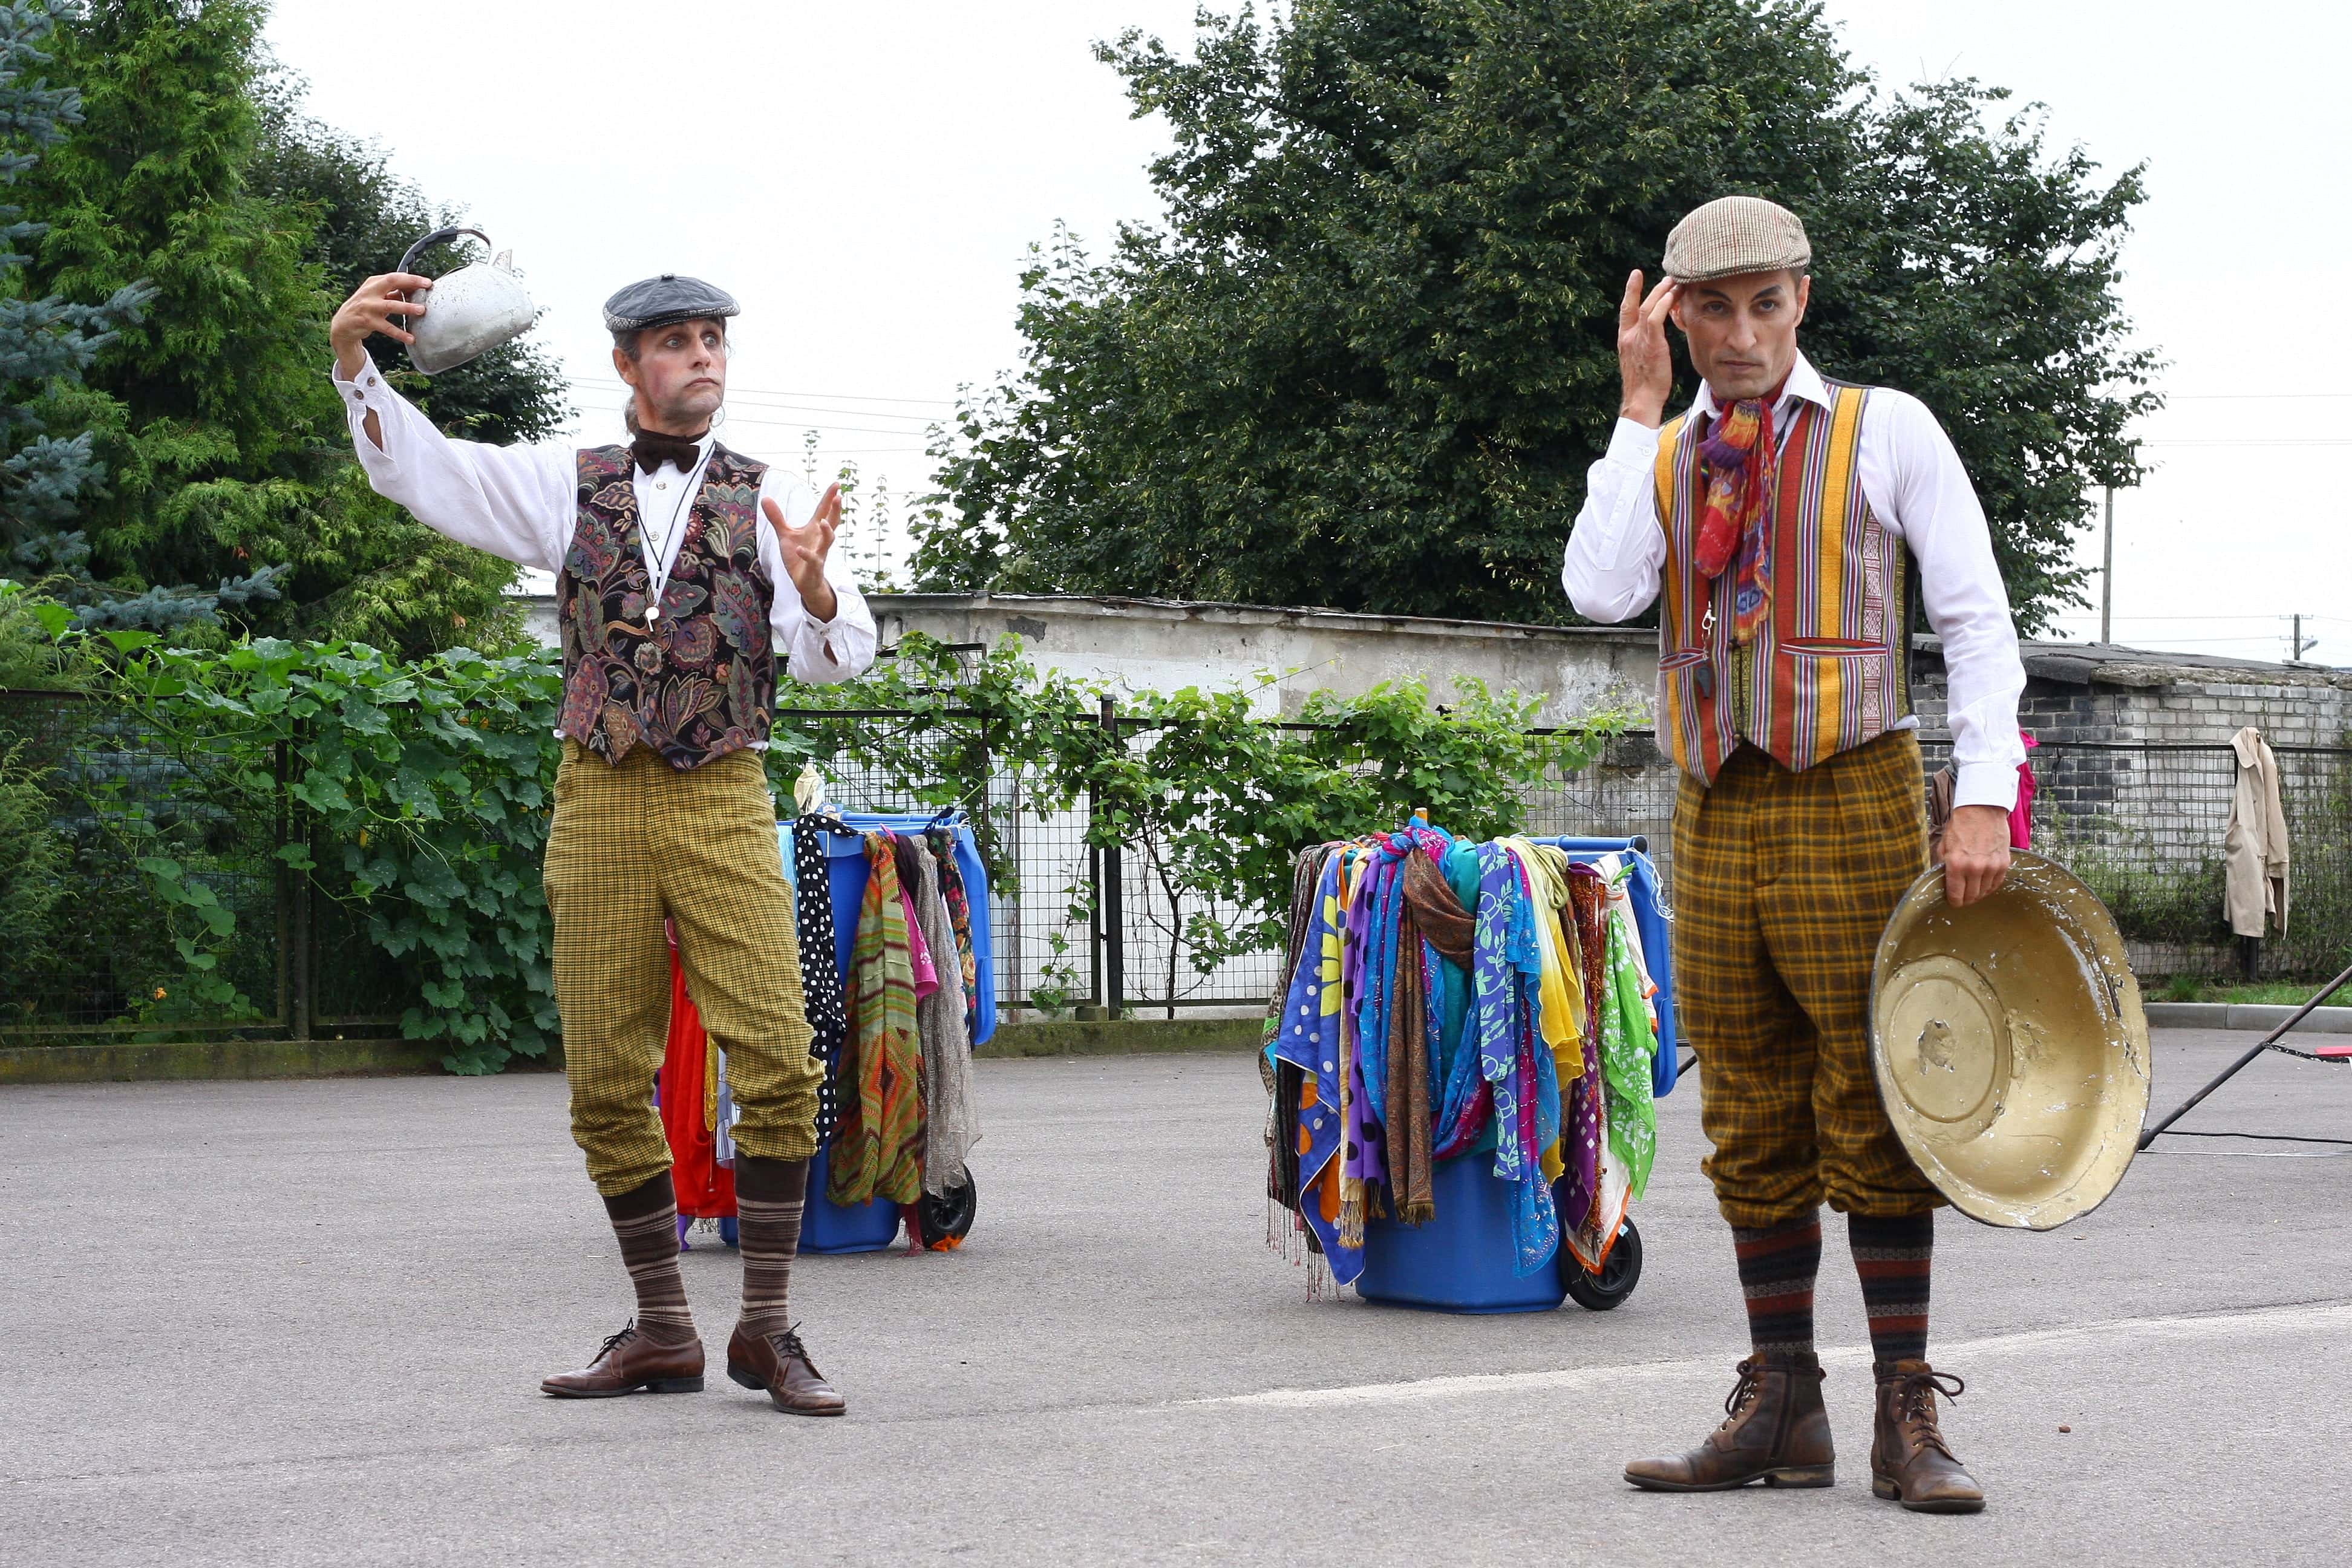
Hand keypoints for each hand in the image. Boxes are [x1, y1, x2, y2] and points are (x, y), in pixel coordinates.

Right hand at [330, 272, 432, 379]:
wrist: (343, 324)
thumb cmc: (366, 308)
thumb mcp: (377, 297)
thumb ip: (393, 293)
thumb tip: (416, 290)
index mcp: (374, 283)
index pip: (394, 277)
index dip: (411, 278)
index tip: (427, 282)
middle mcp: (370, 292)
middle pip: (391, 282)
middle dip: (410, 283)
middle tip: (426, 287)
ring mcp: (367, 306)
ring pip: (390, 305)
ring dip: (407, 307)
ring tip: (421, 310)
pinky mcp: (367, 321)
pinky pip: (386, 328)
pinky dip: (399, 333)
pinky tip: (410, 338)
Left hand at [766, 483, 840, 622]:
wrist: (803, 581)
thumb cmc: (797, 556)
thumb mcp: (785, 534)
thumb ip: (777, 517)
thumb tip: (765, 497)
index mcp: (814, 529)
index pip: (823, 510)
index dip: (829, 498)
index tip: (836, 484)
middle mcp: (819, 539)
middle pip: (832, 522)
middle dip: (835, 511)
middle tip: (838, 497)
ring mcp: (819, 553)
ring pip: (828, 541)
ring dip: (827, 532)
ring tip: (824, 522)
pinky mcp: (813, 567)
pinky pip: (812, 560)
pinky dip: (806, 554)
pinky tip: (799, 549)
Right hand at [1616, 268, 1677, 427]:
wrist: (1641, 400)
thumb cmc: (1645, 387)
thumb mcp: (1642, 362)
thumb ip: (1645, 346)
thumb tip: (1655, 339)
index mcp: (1624, 340)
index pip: (1625, 310)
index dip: (1631, 291)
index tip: (1636, 275)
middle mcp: (1628, 337)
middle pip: (1636, 304)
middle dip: (1649, 287)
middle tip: (1666, 275)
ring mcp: (1638, 340)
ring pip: (1648, 307)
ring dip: (1661, 292)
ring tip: (1674, 282)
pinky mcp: (1651, 344)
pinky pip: (1656, 318)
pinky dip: (1663, 305)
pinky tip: (1672, 296)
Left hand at [1939, 804, 2011, 907]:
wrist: (1982, 810)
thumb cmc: (1961, 826)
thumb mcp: (1944, 845)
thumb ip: (1943, 865)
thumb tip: (1944, 881)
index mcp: (1957, 864)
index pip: (1956, 895)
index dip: (1954, 902)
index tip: (1953, 902)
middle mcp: (1975, 868)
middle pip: (1971, 896)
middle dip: (1965, 899)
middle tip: (1963, 897)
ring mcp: (1991, 867)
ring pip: (1985, 892)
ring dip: (1978, 893)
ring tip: (1973, 889)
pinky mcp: (2003, 863)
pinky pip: (1997, 883)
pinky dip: (1990, 886)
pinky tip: (1984, 884)